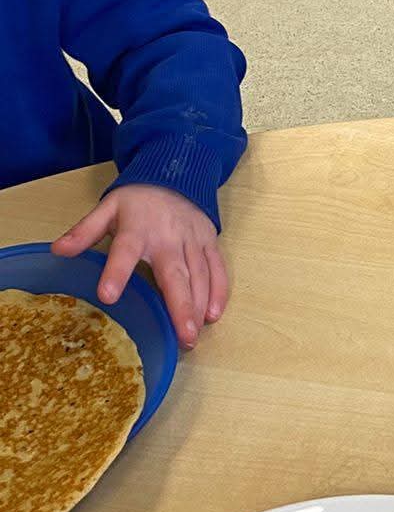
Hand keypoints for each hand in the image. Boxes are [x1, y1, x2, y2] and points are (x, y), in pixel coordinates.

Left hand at [52, 185, 229, 346]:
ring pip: (199, 276)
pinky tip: (213, 315)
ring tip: (193, 336)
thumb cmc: (138, 200)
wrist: (177, 175)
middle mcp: (168, 238)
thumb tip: (58, 250)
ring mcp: (193, 241)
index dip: (116, 273)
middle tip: (182, 336)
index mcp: (138, 229)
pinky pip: (217, 269)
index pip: (125, 252)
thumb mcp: (108, 208)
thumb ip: (85, 231)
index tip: (108, 296)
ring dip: (199, 306)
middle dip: (180, 307)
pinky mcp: (209, 243)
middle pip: (175, 275)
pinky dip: (218, 292)